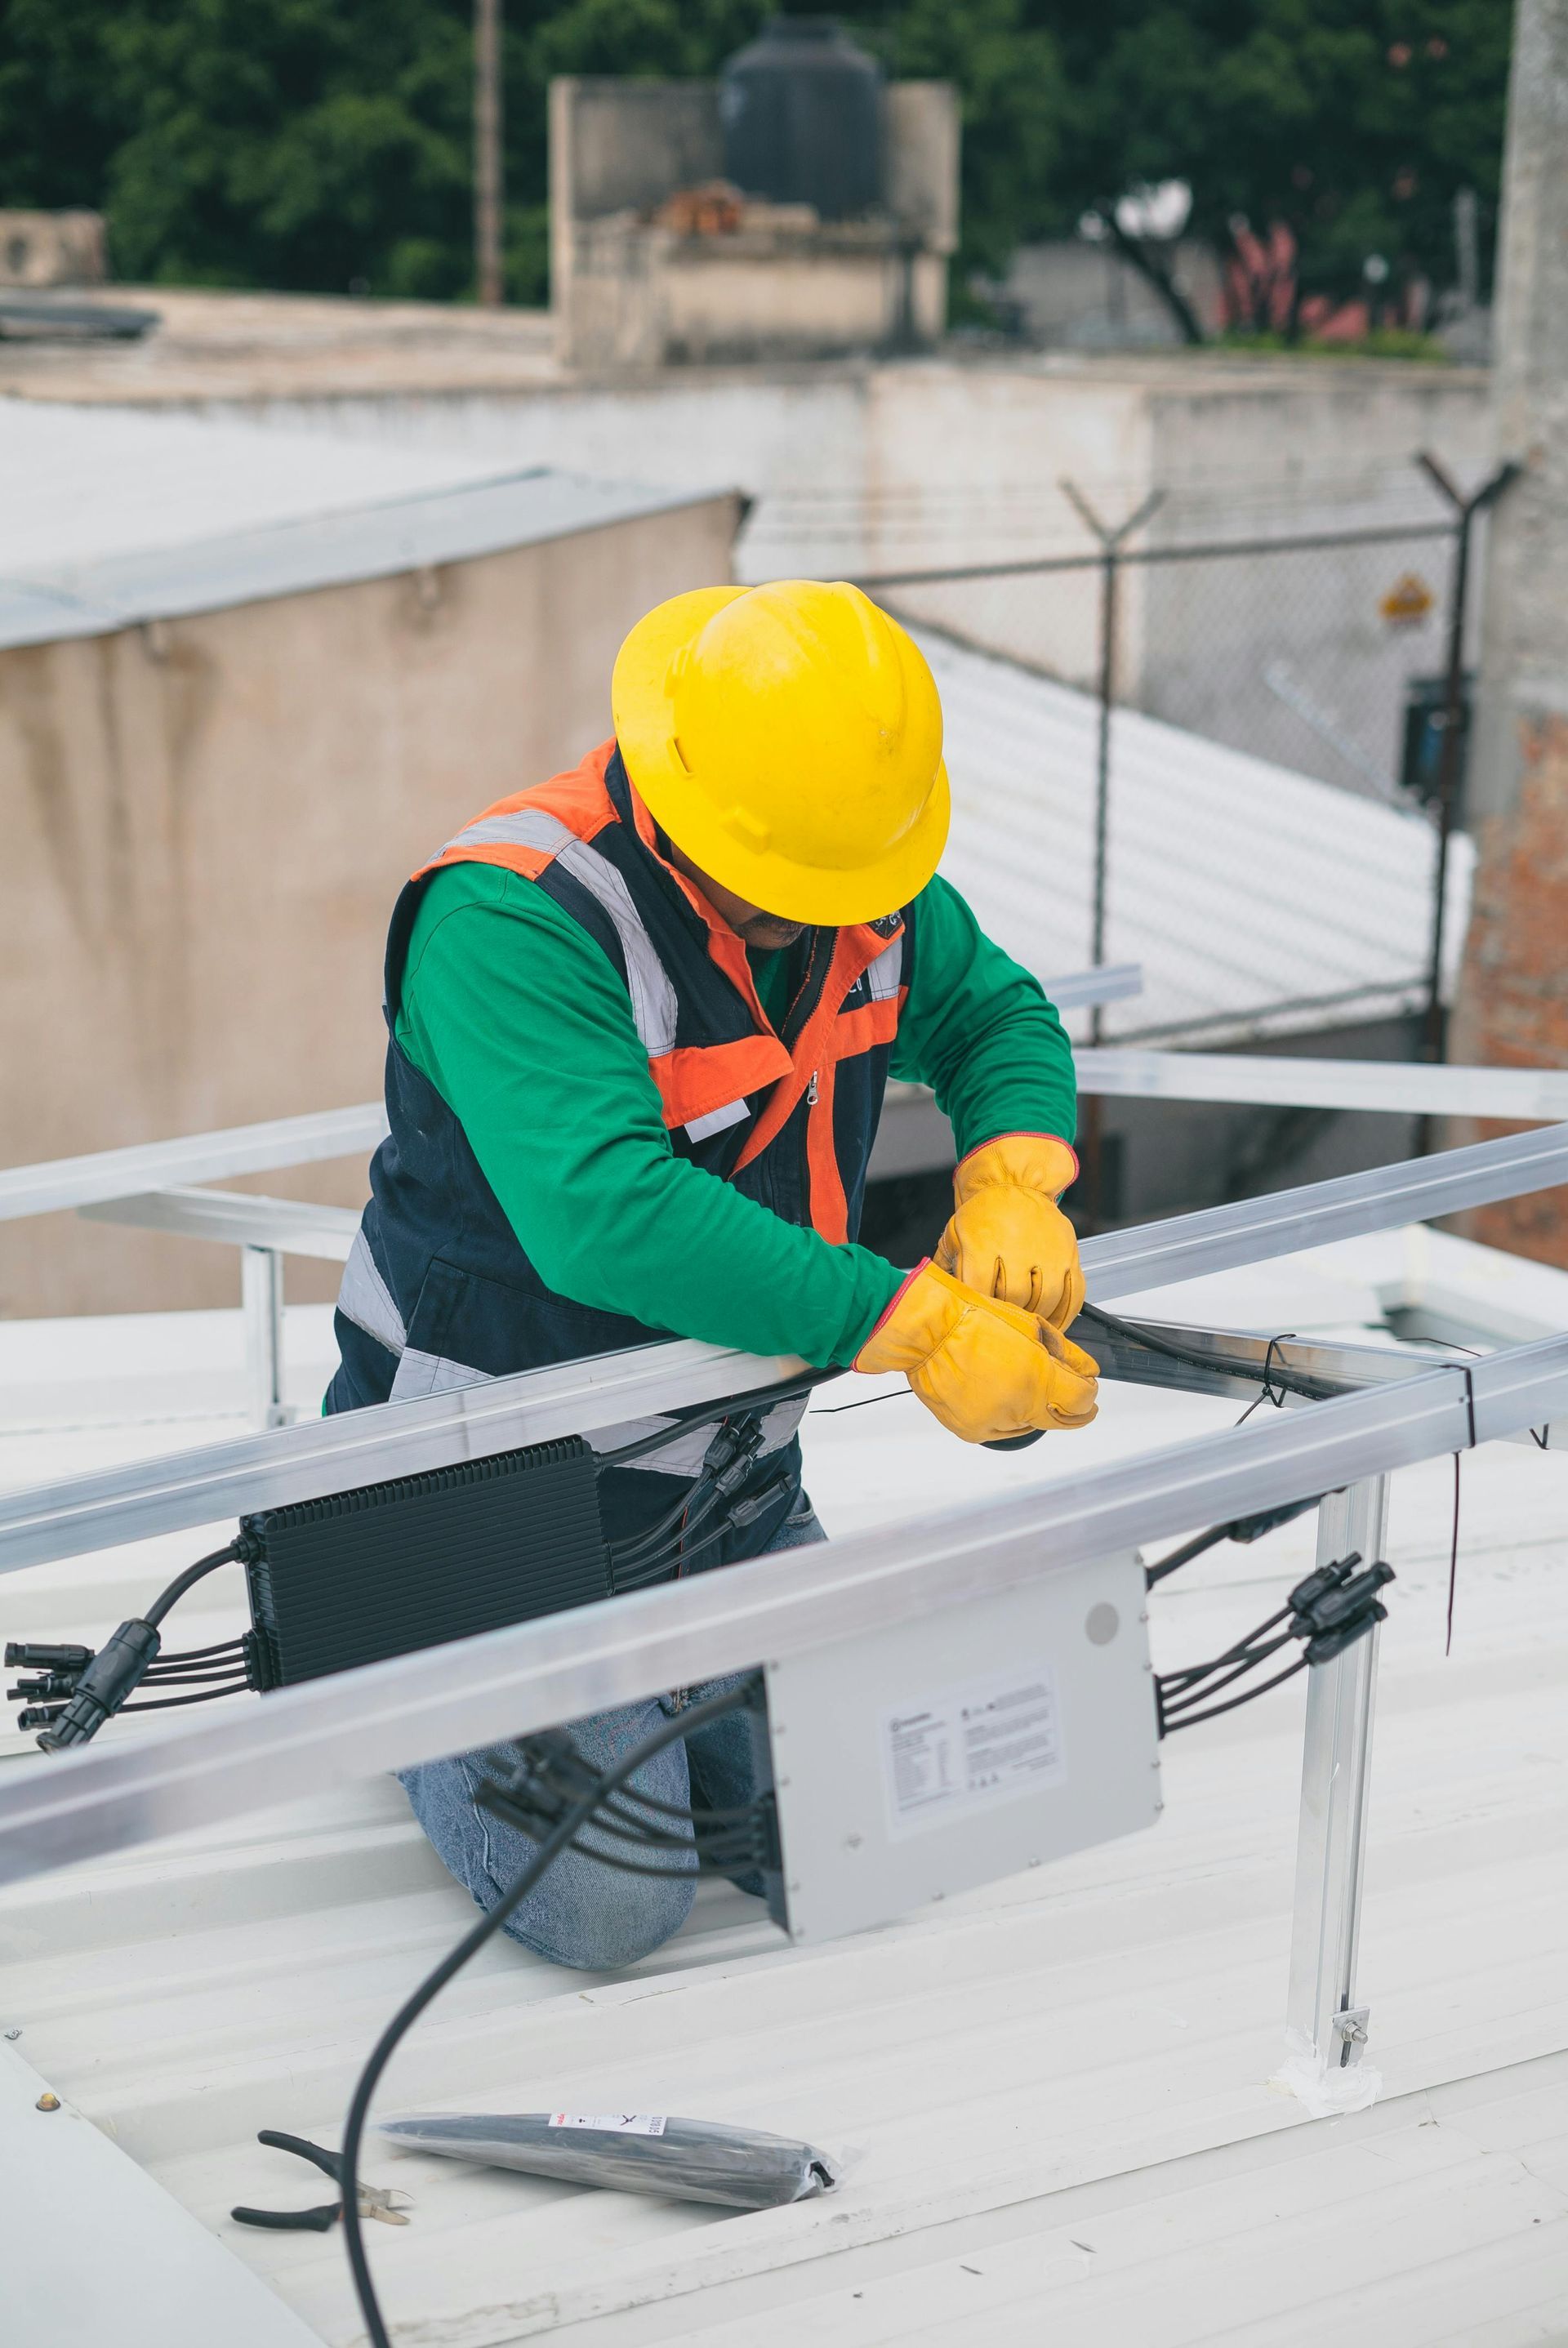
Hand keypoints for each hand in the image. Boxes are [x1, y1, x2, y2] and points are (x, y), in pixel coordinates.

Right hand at [855, 1260, 1098, 1444]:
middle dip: (1073, 1408)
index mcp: (1037, 1379)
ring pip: (1031, 1425)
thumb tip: (1086, 1370)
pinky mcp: (972, 1431)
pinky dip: (1006, 1415)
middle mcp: (1019, 1408)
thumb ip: (1066, 1353)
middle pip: (1063, 1421)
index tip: (1087, 1385)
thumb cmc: (973, 1319)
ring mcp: (994, 1423)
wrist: (927, 1333)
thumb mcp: (1030, 1326)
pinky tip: (996, 1390)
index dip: (1090, 1393)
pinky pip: (1001, 1428)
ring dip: (1034, 1409)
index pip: (1082, 1401)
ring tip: (1017, 1380)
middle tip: (1072, 1396)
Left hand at [935, 1133, 1083, 1330]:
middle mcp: (1019, 1248)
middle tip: (1003, 1318)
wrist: (1017, 1183)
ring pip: (1045, 1299)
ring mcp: (1048, 1252)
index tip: (979, 1313)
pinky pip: (1074, 1293)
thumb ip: (945, 1264)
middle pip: (1014, 1297)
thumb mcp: (956, 1232)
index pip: (980, 1288)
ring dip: (1035, 1316)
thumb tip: (936, 1293)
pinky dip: (1066, 1314)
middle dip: (1007, 1312)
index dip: (979, 1306)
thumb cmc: (983, 1213)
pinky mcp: (1070, 1254)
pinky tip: (1055, 1323)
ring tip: (1026, 1322)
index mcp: (984, 1244)